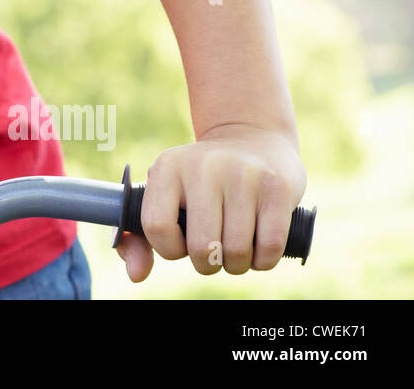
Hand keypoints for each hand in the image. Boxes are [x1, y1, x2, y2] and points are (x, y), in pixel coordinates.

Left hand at [114, 123, 305, 281]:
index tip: (182, 242)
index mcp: (167, 167)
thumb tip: (135, 274)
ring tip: (236, 247)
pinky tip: (259, 246)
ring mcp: (242, 174)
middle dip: (207, 264)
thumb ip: (139, 238)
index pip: (156, 226)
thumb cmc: (200, 183)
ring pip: (237, 252)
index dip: (170, 249)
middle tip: (214, 251)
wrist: (252, 139)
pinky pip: (270, 247)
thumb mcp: (165, 196)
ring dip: (237, 264)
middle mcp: (203, 166)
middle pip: (201, 247)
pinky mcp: (277, 187)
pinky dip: (264, 261)